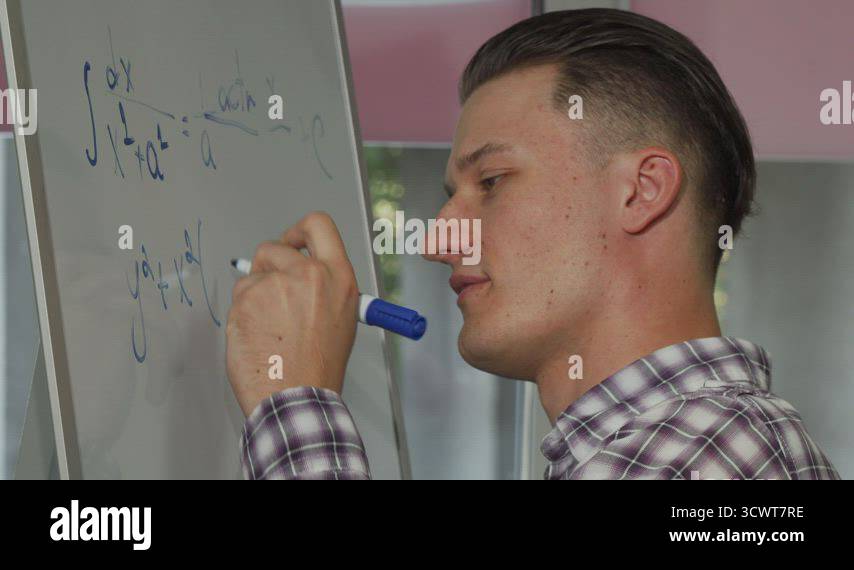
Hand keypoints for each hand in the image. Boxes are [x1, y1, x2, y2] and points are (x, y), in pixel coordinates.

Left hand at [226, 212, 358, 415]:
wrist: (296, 396)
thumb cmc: (318, 367)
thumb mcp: (341, 318)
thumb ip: (322, 287)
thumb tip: (299, 271)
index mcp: (337, 276)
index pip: (318, 225)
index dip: (298, 231)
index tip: (291, 242)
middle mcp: (307, 274)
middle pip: (274, 248)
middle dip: (267, 268)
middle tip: (272, 296)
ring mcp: (274, 285)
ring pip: (252, 276)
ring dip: (254, 296)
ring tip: (270, 329)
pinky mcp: (246, 300)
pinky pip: (238, 297)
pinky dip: (243, 314)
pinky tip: (257, 336)